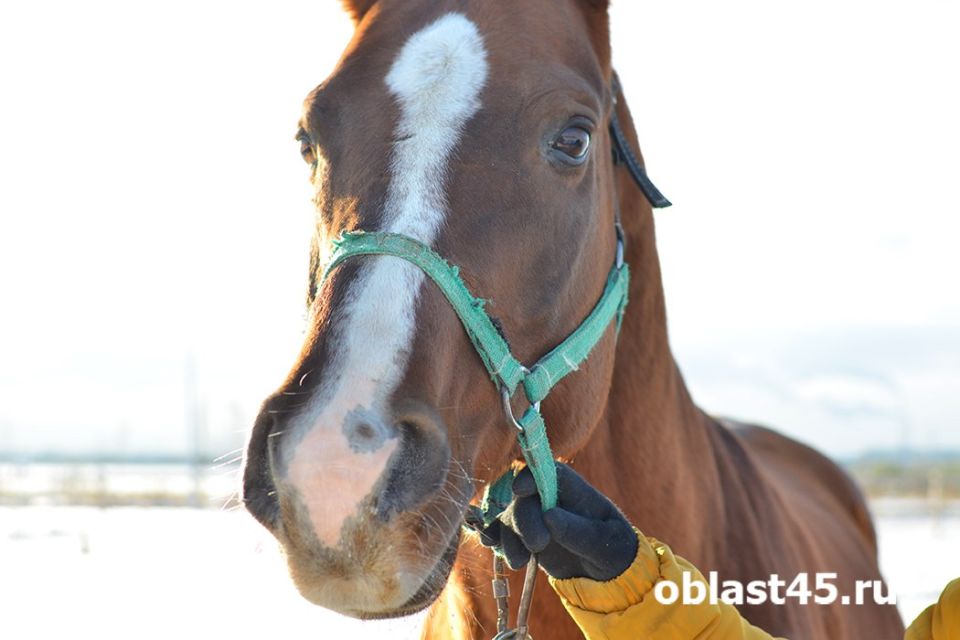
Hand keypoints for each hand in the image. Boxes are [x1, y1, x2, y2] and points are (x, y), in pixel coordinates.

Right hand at [479, 463, 637, 580]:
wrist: (606, 575)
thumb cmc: (613, 550)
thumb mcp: (607, 544)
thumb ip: (580, 531)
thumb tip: (549, 516)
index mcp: (574, 490)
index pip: (549, 472)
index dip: (531, 476)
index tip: (520, 490)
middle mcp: (551, 499)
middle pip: (526, 498)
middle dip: (525, 521)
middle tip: (537, 546)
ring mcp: (535, 517)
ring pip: (511, 517)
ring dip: (509, 537)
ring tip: (519, 563)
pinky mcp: (524, 536)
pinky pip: (503, 531)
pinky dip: (494, 535)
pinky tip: (489, 543)